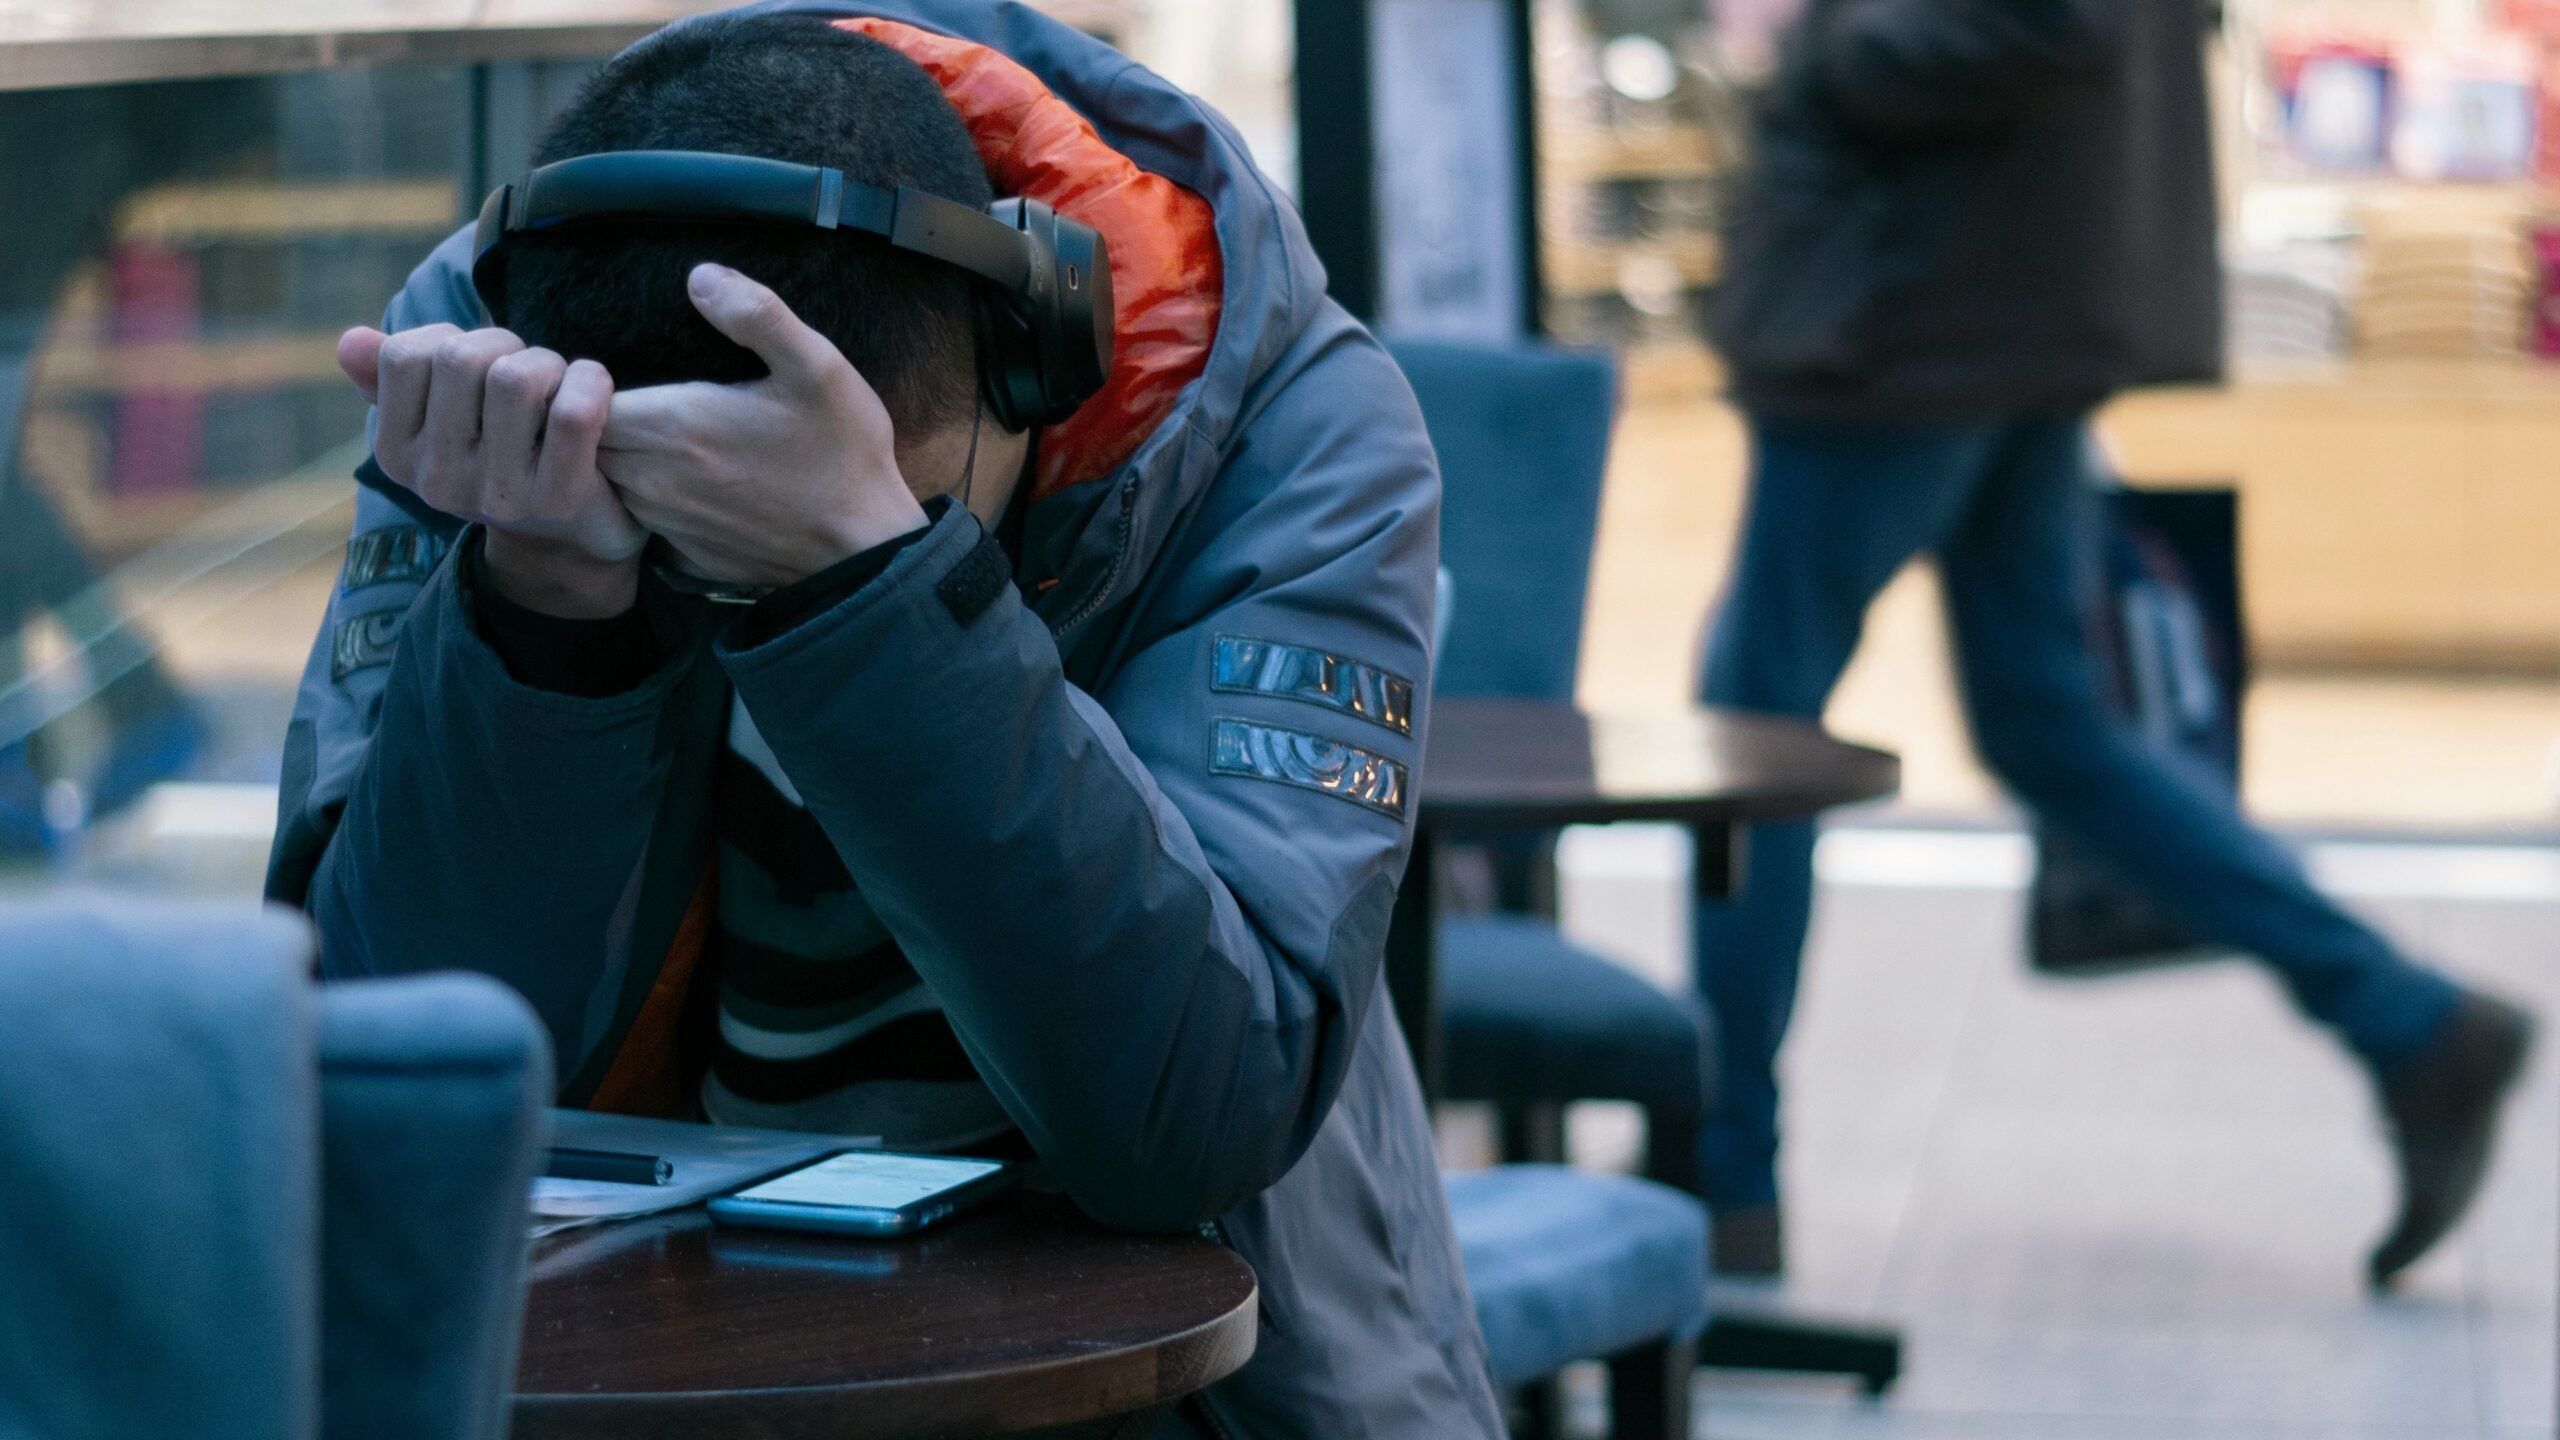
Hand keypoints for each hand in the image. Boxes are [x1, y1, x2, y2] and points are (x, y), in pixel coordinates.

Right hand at [339, 323, 644, 617]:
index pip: (402, 356)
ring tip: (556, 383)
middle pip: (459, 359)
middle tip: (528, 372)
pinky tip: (590, 388)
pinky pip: (572, 414)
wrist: (571, 535)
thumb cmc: (505, 453)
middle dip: (504, 346)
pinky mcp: (557, 499)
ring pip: (514, 379)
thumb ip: (393, 378)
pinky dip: (589, 383)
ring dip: (547, 363)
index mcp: (396, 453)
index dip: (449, 338)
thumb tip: (351, 342)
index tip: (478, 363)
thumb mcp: (441, 419)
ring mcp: (496, 494)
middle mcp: (437, 480)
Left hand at [598, 263, 926, 588]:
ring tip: (659, 436)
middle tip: (630, 396)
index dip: (587, 383)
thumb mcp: (817, 367)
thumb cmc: (841, 455)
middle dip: (596, 420)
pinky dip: (653, 500)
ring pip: (611, 483)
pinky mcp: (685, 554)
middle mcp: (654, 480)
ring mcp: (667, 523)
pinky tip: (693, 483)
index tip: (612, 371)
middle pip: (588, 444)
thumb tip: (701, 276)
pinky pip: (645, 521)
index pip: (581, 402)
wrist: (864, 552)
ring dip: (621, 460)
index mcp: (673, 425)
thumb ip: (756, 314)